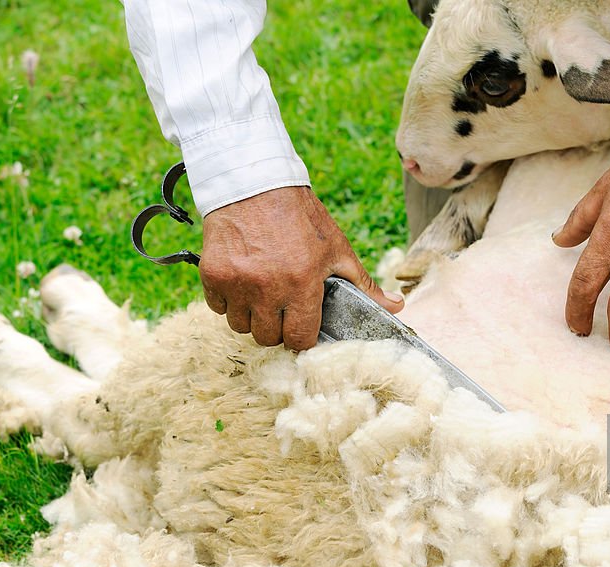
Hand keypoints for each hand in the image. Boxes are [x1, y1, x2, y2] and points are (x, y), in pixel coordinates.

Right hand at [199, 186, 402, 350]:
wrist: (256, 183)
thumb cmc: (302, 218)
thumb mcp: (338, 248)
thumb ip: (365, 284)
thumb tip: (397, 306)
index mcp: (302, 284)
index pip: (298, 339)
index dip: (302, 337)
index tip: (302, 327)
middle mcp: (267, 288)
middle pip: (267, 338)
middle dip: (277, 329)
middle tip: (282, 309)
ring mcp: (236, 283)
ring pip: (240, 326)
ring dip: (252, 317)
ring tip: (262, 295)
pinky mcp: (212, 274)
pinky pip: (217, 308)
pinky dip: (228, 301)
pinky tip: (243, 283)